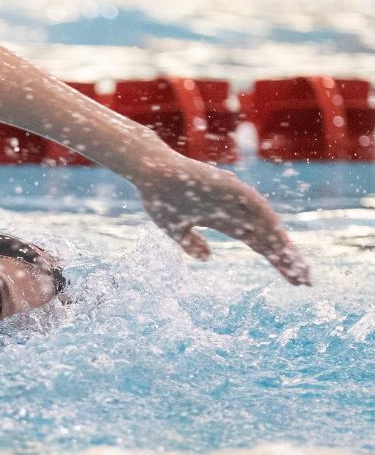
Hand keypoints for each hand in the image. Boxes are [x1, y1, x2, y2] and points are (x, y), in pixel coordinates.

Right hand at [133, 157, 310, 285]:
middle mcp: (235, 210)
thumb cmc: (159, 198)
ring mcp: (233, 197)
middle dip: (286, 259)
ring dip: (281, 243)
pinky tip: (279, 234)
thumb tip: (207, 258)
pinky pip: (252, 203)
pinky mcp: (228, 184)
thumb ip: (191, 243)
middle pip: (268, 238)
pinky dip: (266, 219)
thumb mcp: (175, 229)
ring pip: (265, 223)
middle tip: (306, 281)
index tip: (293, 281)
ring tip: (296, 265)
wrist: (148, 172)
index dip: (276, 261)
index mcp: (225, 221)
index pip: (258, 244)